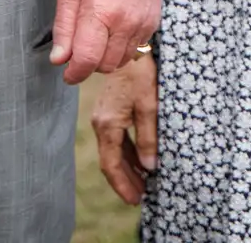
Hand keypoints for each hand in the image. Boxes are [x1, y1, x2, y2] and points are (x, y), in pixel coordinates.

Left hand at [51, 0, 161, 84]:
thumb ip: (63, 27)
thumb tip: (59, 59)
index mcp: (100, 11)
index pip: (87, 59)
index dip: (74, 73)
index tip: (67, 74)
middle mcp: (125, 21)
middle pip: (105, 66)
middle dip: (90, 63)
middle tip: (80, 47)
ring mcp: (142, 23)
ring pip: (121, 61)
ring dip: (106, 57)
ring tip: (98, 35)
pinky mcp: (153, 22)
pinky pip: (136, 49)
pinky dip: (122, 47)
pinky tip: (114, 28)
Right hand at [90, 55, 158, 204]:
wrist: (129, 50)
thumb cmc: (140, 76)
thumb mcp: (149, 107)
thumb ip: (148, 138)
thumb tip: (150, 167)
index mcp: (108, 125)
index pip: (111, 165)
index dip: (123, 185)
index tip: (135, 200)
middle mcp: (101, 123)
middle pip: (110, 161)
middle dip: (125, 181)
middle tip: (140, 198)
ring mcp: (103, 117)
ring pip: (113, 151)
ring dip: (127, 168)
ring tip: (143, 183)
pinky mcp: (109, 111)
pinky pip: (116, 139)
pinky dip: (127, 153)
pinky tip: (139, 160)